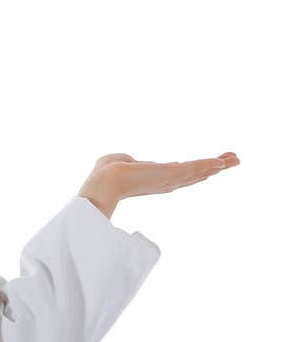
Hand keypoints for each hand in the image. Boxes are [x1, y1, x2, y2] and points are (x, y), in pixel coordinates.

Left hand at [78, 151, 239, 218]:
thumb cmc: (105, 174)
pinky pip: (194, 167)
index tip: (212, 166)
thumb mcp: (119, 162)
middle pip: (196, 174)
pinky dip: (209, 164)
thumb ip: (129, 161)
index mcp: (156, 180)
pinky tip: (222, 161)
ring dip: (218, 164)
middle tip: (234, 160)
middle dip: (215, 167)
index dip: (198, 171)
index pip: (182, 175)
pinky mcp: (170, 174)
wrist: (104, 182)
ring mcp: (170, 179)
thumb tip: (131, 161)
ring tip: (236, 159)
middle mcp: (166, 183)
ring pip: (199, 171)